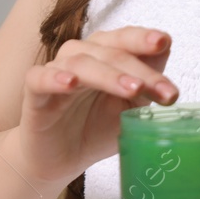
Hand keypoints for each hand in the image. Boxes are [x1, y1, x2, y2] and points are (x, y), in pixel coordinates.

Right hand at [11, 26, 179, 185]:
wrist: (61, 160)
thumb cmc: (95, 128)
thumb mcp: (130, 107)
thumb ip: (146, 81)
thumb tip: (166, 49)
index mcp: (105, 54)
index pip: (126, 39)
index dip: (145, 40)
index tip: (164, 42)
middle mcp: (80, 55)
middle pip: (110, 51)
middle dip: (140, 70)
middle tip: (164, 91)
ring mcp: (56, 71)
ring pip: (82, 63)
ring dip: (109, 75)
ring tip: (131, 89)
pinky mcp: (34, 91)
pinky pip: (41, 78)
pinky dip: (55, 78)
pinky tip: (70, 84)